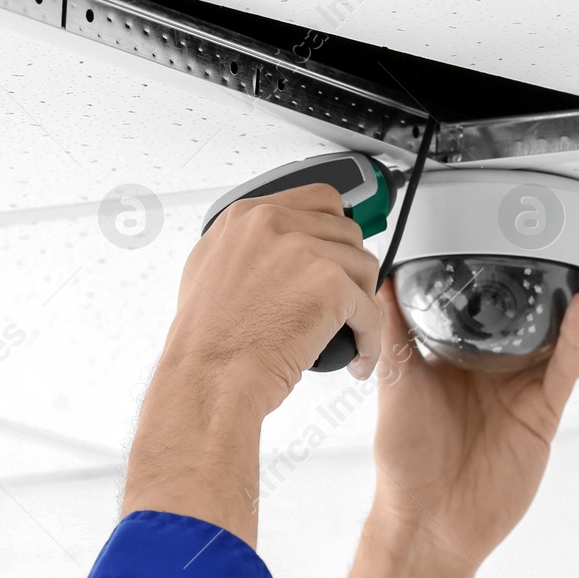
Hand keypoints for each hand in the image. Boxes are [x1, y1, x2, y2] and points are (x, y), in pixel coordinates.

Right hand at [166, 184, 384, 410]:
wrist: (209, 377)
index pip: (319, 200)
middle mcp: (275, 225)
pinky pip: (371, 311)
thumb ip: (248, 245)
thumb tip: (279, 245)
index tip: (337, 256)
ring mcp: (305, 252)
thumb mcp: (209, 268)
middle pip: (347, 233)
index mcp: (246, 216)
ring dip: (362, 302)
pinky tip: (358, 358)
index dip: (334, 232)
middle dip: (350, 270)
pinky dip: (370, 340)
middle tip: (343, 302)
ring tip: (347, 331)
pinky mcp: (331, 285)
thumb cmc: (207, 341)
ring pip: (365, 268)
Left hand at [313, 235, 578, 577]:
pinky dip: (575, 338)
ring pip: (576, 340)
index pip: (518, 307)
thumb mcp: (398, 377)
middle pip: (562, 318)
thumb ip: (397, 328)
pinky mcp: (543, 416)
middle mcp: (511, 373)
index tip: (550, 237)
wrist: (424, 517)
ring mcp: (532, 394)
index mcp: (479, 359)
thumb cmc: (409, 461)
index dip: (540, 275)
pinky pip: (565, 370)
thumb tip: (383, 278)